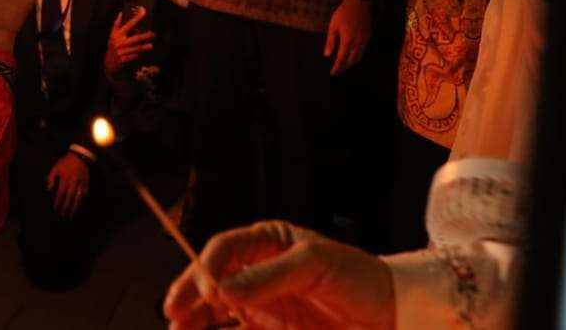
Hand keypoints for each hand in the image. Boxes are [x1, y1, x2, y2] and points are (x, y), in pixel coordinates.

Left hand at [47, 152, 90, 216]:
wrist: (80, 156)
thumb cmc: (66, 162)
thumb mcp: (56, 167)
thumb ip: (51, 178)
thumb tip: (49, 189)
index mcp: (65, 179)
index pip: (60, 193)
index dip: (58, 202)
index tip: (56, 209)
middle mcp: (73, 182)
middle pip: (69, 197)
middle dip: (66, 207)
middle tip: (63, 214)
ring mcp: (81, 183)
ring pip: (78, 197)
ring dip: (75, 207)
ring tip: (71, 214)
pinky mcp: (86, 183)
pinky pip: (85, 194)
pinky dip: (82, 201)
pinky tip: (79, 206)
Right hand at [105, 10, 154, 75]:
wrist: (108, 63)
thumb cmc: (112, 47)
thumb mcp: (112, 35)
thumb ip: (116, 24)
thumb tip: (121, 13)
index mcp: (117, 35)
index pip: (128, 24)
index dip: (136, 17)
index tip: (143, 11)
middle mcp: (119, 42)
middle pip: (136, 38)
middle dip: (145, 36)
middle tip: (153, 34)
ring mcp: (122, 51)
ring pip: (137, 48)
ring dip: (145, 47)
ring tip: (151, 45)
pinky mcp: (124, 59)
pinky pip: (135, 56)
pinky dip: (140, 54)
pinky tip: (144, 54)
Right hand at [163, 220, 393, 329]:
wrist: (391, 316)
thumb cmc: (358, 277)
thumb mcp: (316, 263)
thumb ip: (271, 275)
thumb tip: (227, 289)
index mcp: (267, 243)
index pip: (225, 248)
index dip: (209, 267)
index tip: (209, 290)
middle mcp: (257, 273)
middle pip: (211, 281)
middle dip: (190, 295)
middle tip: (175, 313)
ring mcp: (261, 306)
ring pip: (216, 313)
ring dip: (196, 321)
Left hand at [324, 0, 370, 74]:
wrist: (358, 2)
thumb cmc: (343, 13)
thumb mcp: (333, 26)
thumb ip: (330, 42)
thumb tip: (327, 55)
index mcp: (347, 40)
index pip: (342, 59)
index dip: (337, 68)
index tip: (332, 73)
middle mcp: (358, 42)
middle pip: (351, 61)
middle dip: (344, 67)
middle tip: (337, 70)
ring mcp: (365, 39)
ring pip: (359, 57)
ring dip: (351, 63)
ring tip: (344, 65)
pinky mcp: (369, 36)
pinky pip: (363, 50)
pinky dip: (357, 56)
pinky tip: (351, 54)